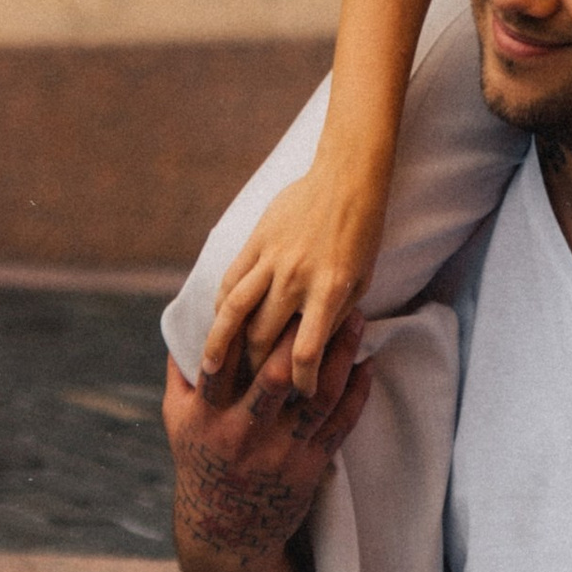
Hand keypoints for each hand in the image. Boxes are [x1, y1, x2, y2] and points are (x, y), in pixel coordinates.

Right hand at [164, 313, 370, 571]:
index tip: (267, 291)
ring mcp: (279, 453)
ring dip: (341, 356)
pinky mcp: (308, 469)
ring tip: (357, 319)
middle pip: (277, 377)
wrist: (225, 534)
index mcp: (207, 417)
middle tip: (324, 295)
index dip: (244, 326)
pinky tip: (366, 364)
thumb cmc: (200, 464)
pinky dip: (357, 393)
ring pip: (317, 398)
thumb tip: (188, 318)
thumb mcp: (177, 422)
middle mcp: (243, 434)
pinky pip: (340, 425)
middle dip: (302, 335)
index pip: (223, 363)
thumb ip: (181, 373)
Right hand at [202, 146, 391, 393]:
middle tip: (252, 387)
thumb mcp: (361, 281)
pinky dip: (221, 305)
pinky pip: (231, 279)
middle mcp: (297, 277)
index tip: (301, 393)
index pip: (306, 353)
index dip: (302, 382)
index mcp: (329, 291)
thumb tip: (314, 354)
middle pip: (263, 337)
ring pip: (236, 310)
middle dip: (256, 369)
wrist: (346, 178)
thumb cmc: (362, 234)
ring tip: (210, 366)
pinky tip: (218, 322)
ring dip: (222, 343)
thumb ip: (337, 316)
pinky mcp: (257, 241)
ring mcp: (273, 258)